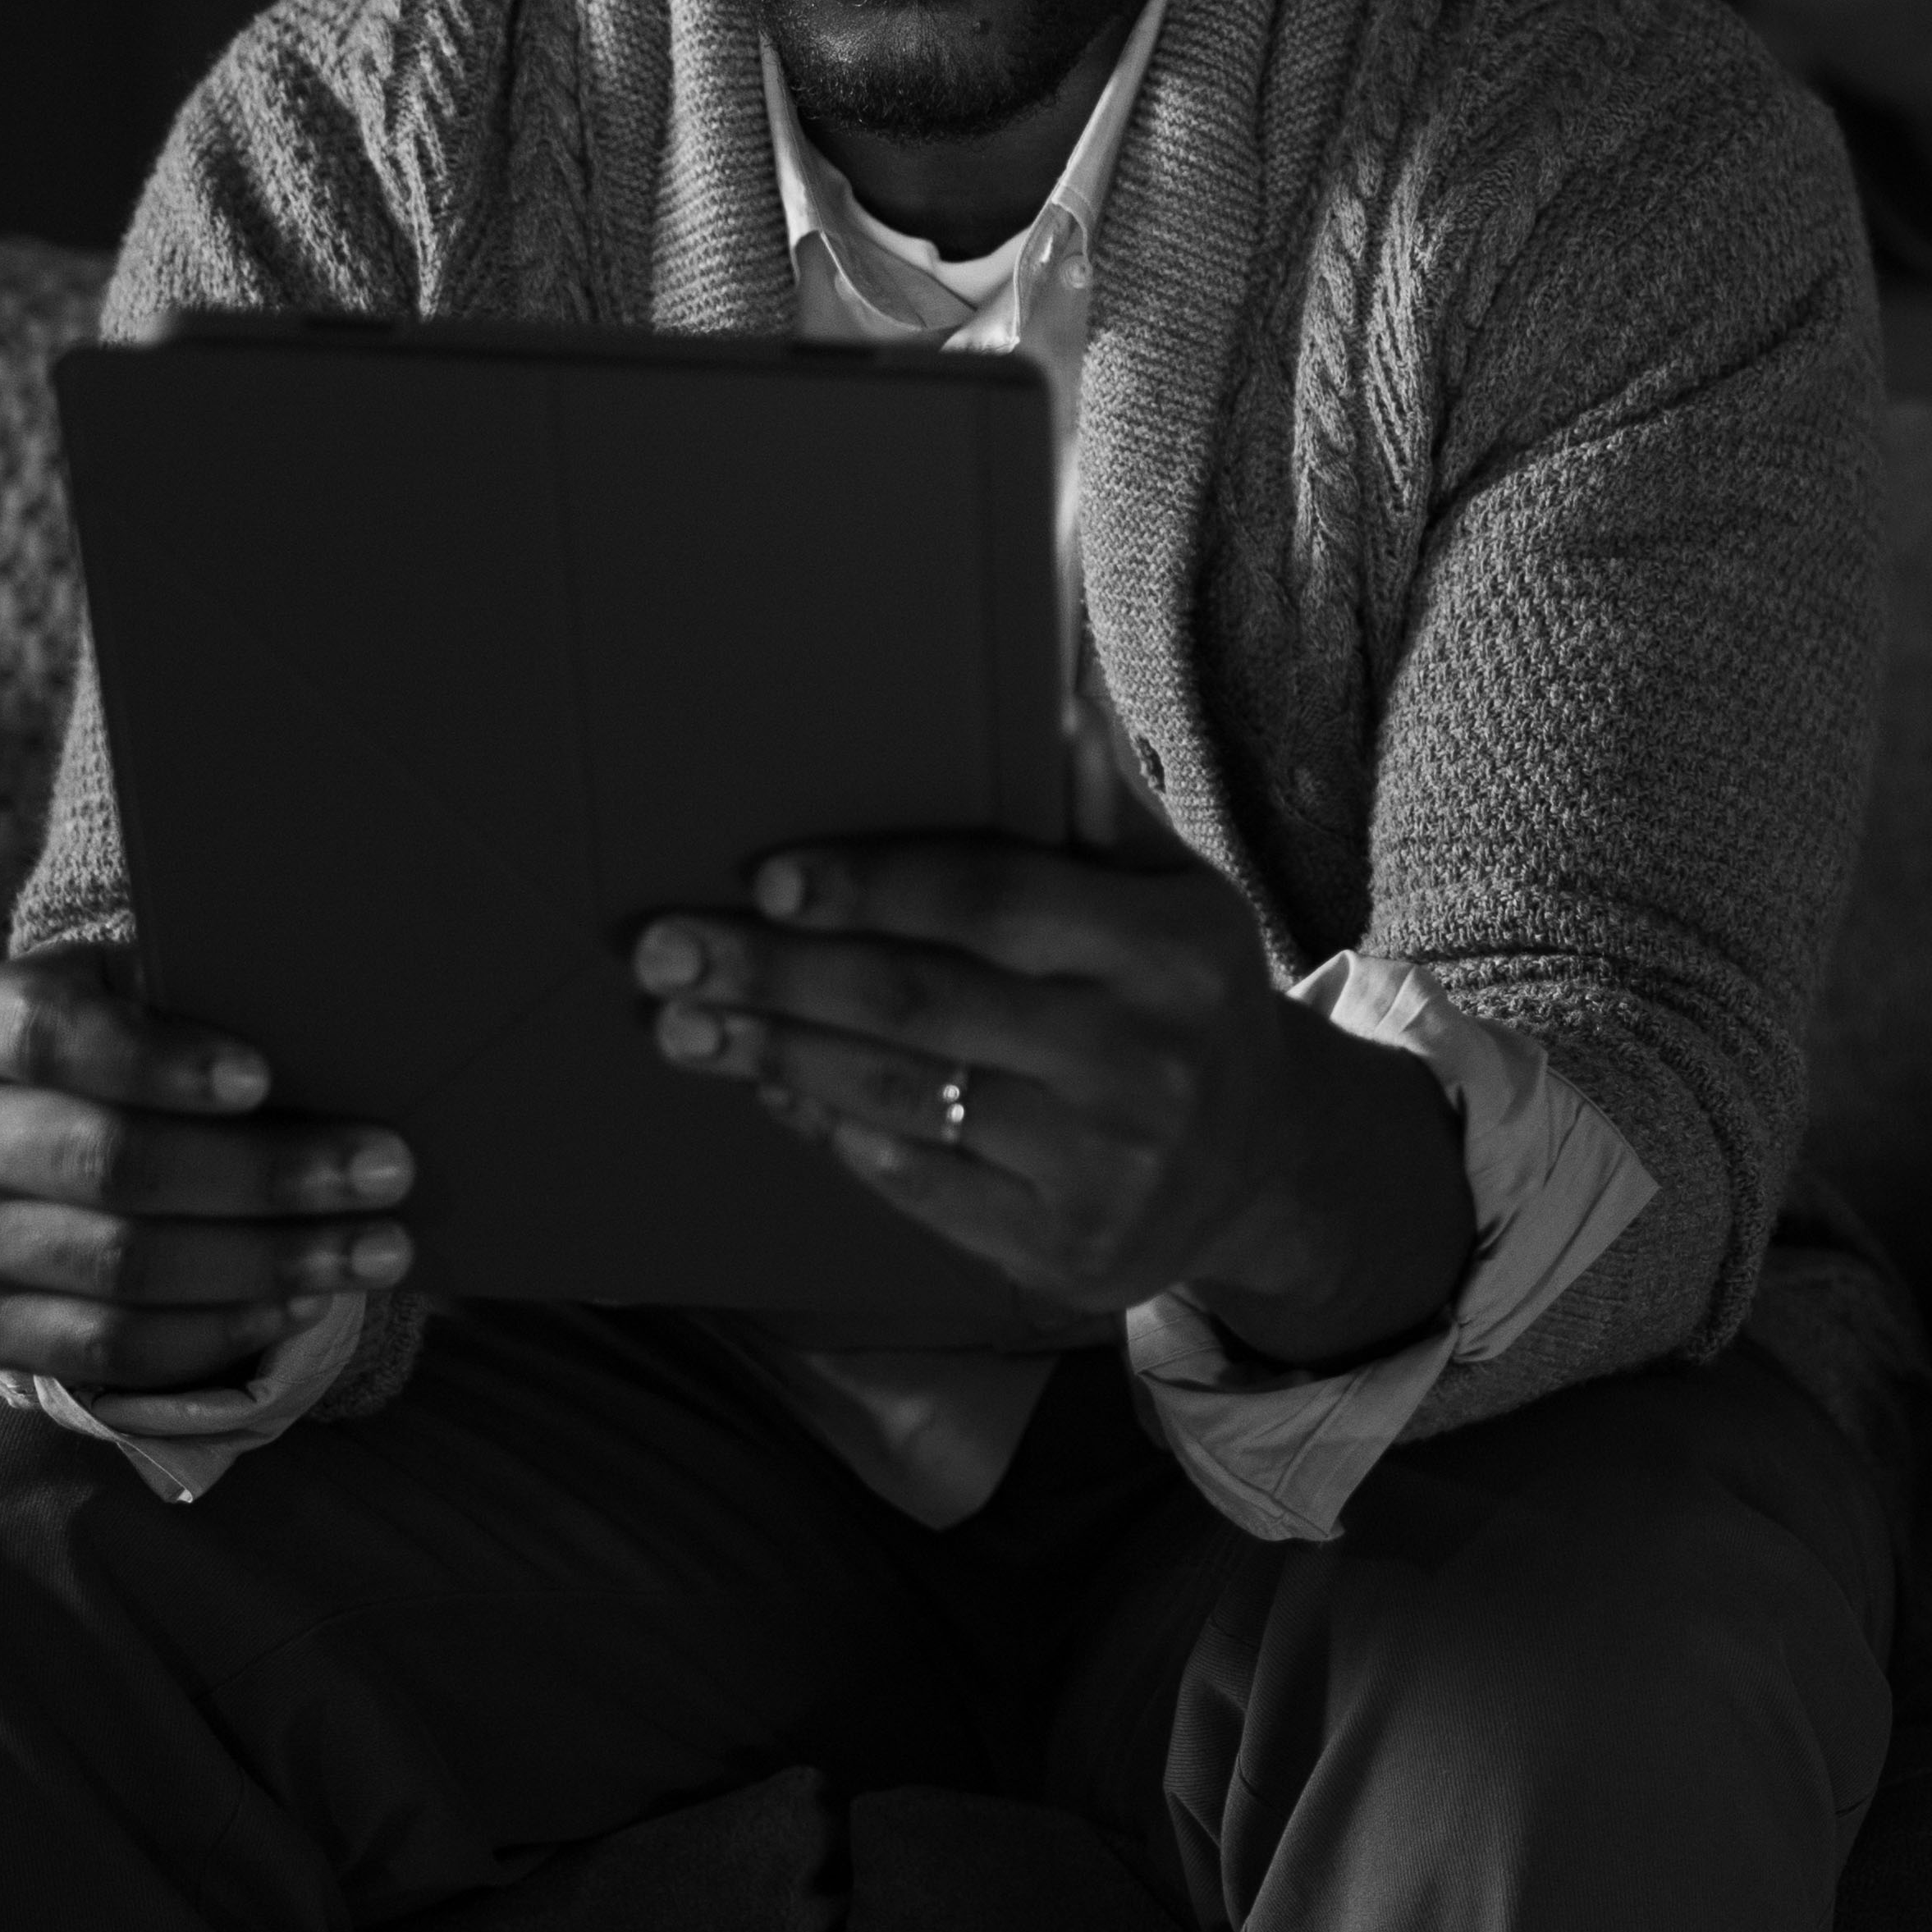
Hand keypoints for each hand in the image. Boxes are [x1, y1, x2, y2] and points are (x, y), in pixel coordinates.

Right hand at [0, 949, 416, 1429]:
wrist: (30, 1152)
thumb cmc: (131, 1051)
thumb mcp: (143, 998)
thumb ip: (210, 998)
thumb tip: (349, 1029)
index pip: (50, 1034)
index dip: (153, 1059)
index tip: (261, 1077)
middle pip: (112, 1161)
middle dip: (263, 1172)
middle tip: (387, 1169)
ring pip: (126, 1265)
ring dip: (269, 1260)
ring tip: (378, 1247)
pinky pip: (116, 1345)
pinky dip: (221, 1327)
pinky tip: (304, 1301)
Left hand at [632, 841, 1467, 1357]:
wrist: (1267, 1170)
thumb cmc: (1185, 996)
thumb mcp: (1175, 890)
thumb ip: (1102, 801)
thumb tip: (1054, 678)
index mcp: (1171, 947)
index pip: (993, 903)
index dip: (872, 887)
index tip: (766, 878)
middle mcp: (1143, 1059)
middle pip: (920, 1003)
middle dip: (777, 975)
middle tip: (664, 949)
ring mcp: (1104, 1167)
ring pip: (899, 1096)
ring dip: (773, 1054)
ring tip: (680, 1023)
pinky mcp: (1062, 1253)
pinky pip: (915, 1184)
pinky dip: (829, 1130)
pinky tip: (770, 1089)